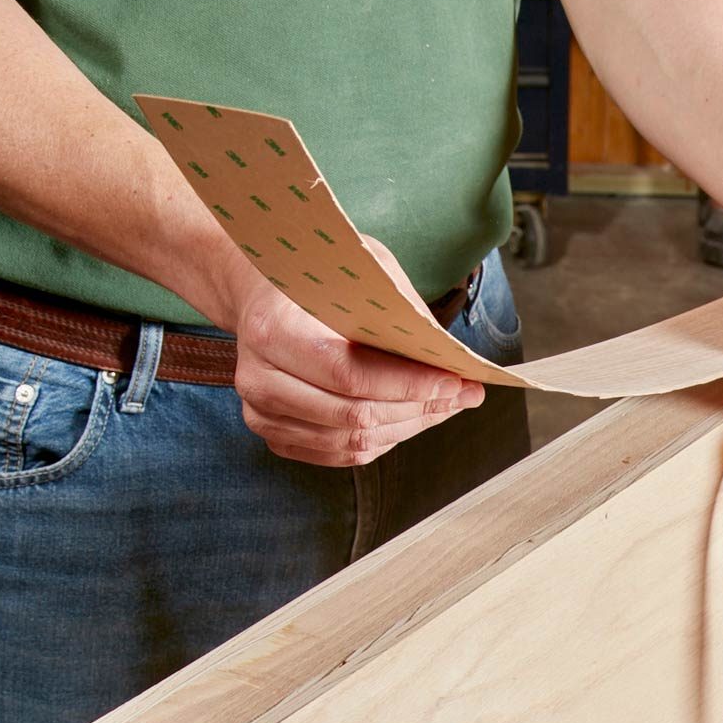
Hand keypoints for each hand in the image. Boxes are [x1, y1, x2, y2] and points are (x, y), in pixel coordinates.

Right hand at [229, 273, 483, 467]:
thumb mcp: (358, 269)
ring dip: (407, 427)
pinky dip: (383, 439)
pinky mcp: (274, 435)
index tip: (455, 381)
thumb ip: (397, 312)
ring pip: (351, 441)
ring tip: (444, 406)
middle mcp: (259, 380)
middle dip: (418, 408)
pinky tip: (411, 418)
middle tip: (463, 396)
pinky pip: (340, 453)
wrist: (260, 292)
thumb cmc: (315, 276)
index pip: (349, 375)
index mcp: (272, 331)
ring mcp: (262, 414)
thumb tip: (448, 357)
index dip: (408, 385)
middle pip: (354, 415)